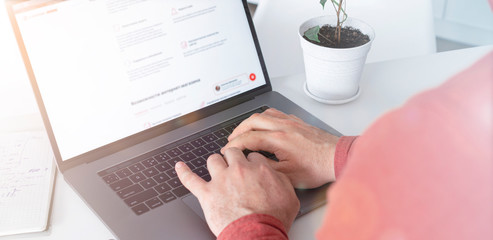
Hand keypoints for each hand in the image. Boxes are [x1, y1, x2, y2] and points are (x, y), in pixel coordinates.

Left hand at [175, 148, 298, 235]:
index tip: (250, 168)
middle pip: (232, 153)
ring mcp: (221, 180)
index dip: (251, 162)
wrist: (257, 235)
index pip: (252, 156)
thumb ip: (282, 180)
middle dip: (233, 159)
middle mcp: (239, 170)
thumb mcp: (290, 196)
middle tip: (234, 167)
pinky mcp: (207, 194)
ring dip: (215, 164)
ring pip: (213, 160)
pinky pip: (190, 179)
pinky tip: (179, 167)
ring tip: (216, 169)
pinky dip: (183, 172)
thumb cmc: (273, 219)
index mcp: (259, 169)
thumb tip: (277, 174)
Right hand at [222, 108, 339, 188]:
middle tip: (232, 140)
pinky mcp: (298, 122)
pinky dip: (266, 117)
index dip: (234, 145)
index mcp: (279, 139)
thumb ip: (267, 167)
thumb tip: (252, 163)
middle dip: (238, 130)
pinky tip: (265, 124)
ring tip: (245, 130)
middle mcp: (284, 126)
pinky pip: (277, 113)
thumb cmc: (318, 167)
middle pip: (253, 121)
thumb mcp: (288, 175)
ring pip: (264, 114)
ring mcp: (292, 122)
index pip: (249, 138)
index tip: (228, 151)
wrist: (337, 158)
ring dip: (251, 121)